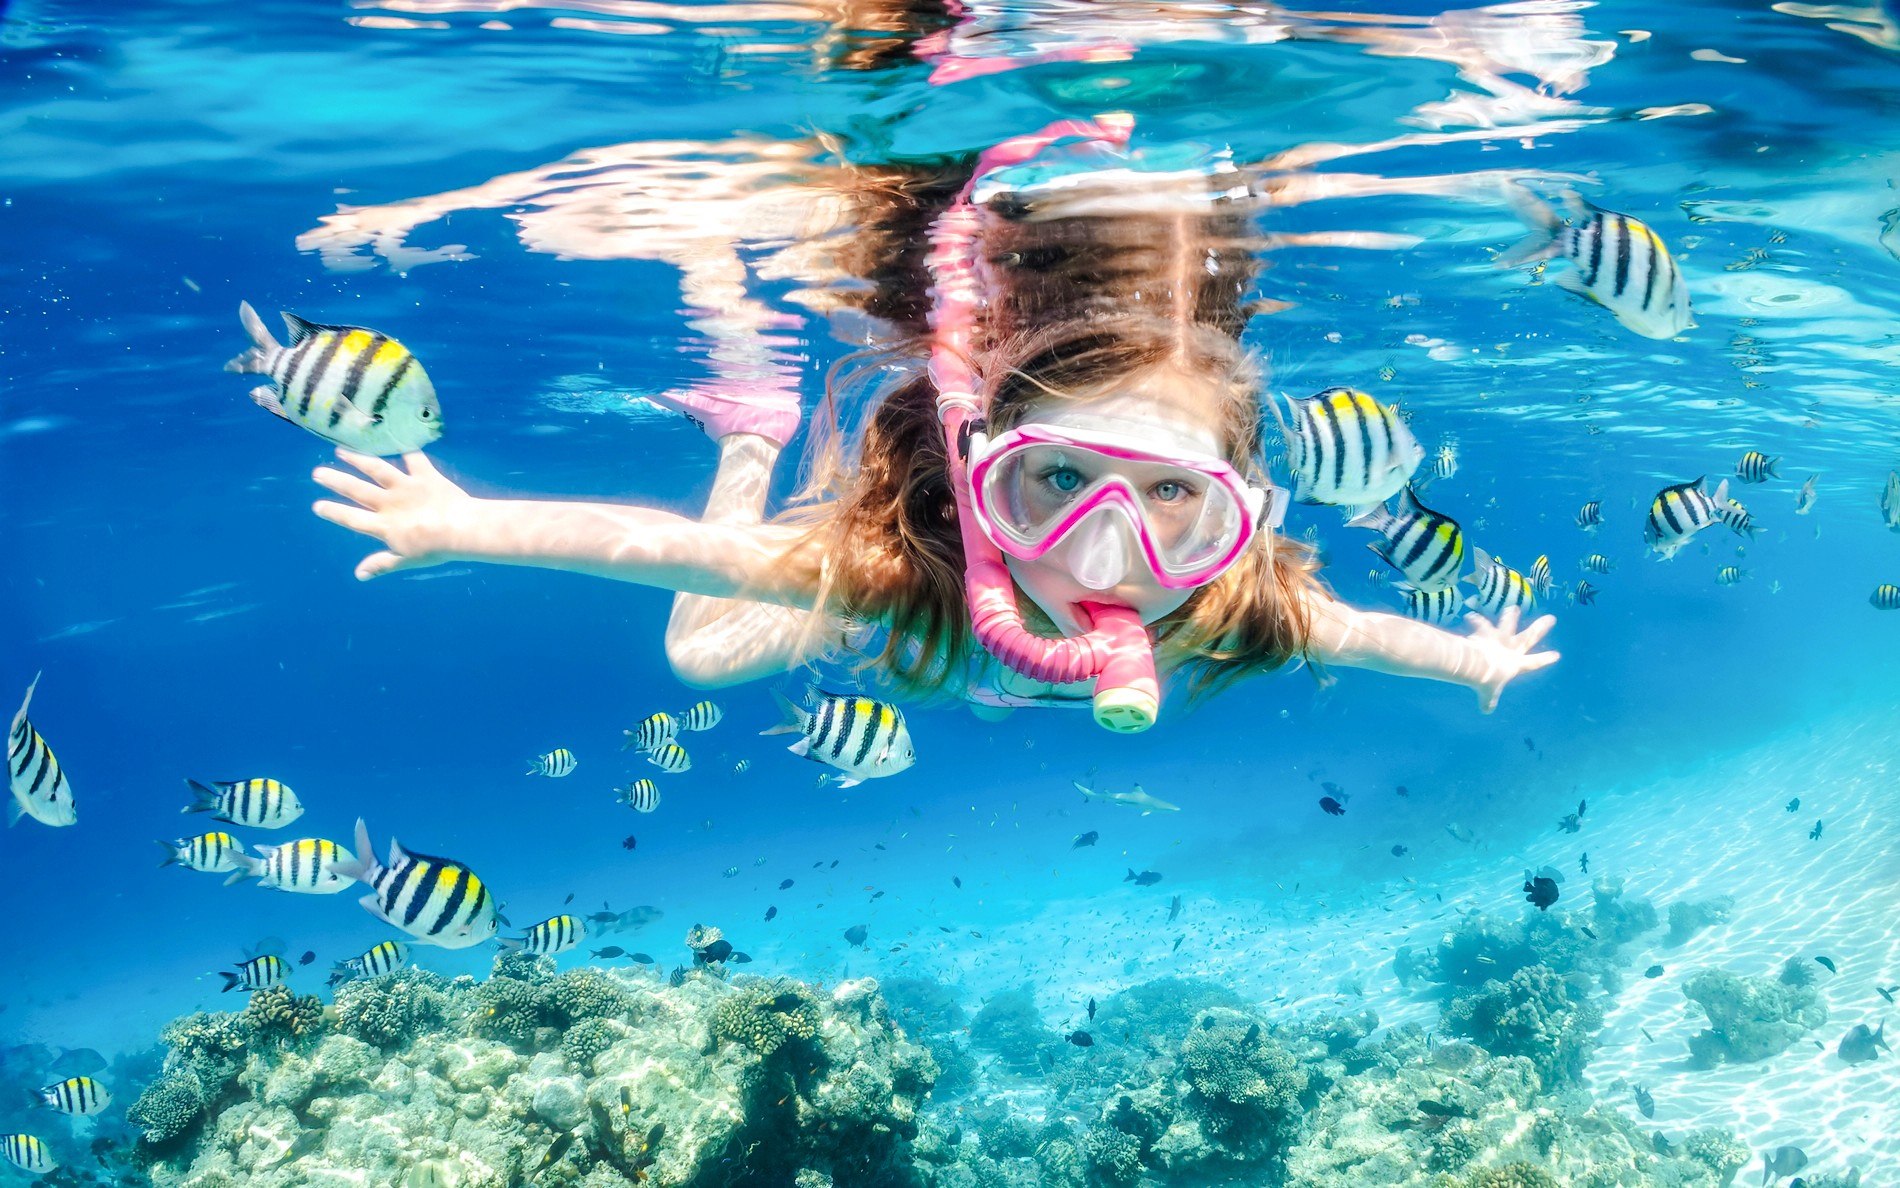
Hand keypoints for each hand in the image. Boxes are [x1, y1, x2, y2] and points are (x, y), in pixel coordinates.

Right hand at [312, 449, 474, 580]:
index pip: (351, 518)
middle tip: (318, 473)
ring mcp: (406, 487)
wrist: (462, 529)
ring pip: (377, 469)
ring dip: (358, 458)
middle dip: (335, 480)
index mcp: (383, 526)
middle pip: (356, 490)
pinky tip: (396, 436)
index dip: (333, 512)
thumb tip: (359, 575)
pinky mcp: (425, 475)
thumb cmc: (435, 549)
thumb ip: (381, 564)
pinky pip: (413, 457)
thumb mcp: (405, 560)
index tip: (317, 505)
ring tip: (342, 450)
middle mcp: (390, 503)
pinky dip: (406, 446)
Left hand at [1461, 606, 1558, 712]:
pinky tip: (1469, 616)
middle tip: (1551, 618)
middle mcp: (1512, 649)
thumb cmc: (1487, 681)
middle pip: (1530, 636)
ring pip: (1508, 624)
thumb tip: (1486, 710)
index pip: (1534, 662)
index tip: (1556, 655)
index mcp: (1516, 664)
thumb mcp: (1488, 694)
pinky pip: (1481, 625)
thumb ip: (1488, 701)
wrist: (1479, 666)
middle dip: (1540, 627)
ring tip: (1512, 608)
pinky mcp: (1488, 633)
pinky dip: (1476, 621)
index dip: (1545, 659)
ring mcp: (1501, 639)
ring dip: (1510, 616)